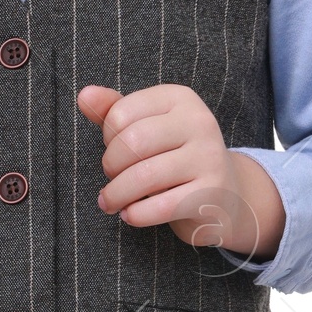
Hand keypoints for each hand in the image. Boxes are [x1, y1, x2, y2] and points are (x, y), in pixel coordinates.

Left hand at [77, 82, 283, 259]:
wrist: (226, 194)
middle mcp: (199, 122)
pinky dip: (135, 214)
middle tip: (113, 179)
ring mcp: (209, 158)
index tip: (117, 152)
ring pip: (143, 177)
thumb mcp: (147, 127)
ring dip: (117, 195)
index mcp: (179, 98)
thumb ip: (114, 111)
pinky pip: (160, 207)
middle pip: (131, 142)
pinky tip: (131, 215)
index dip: (108, 138)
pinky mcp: (211, 193)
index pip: (121, 113)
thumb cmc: (175, 157)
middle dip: (111, 166)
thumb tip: (84, 96)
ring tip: (112, 202)